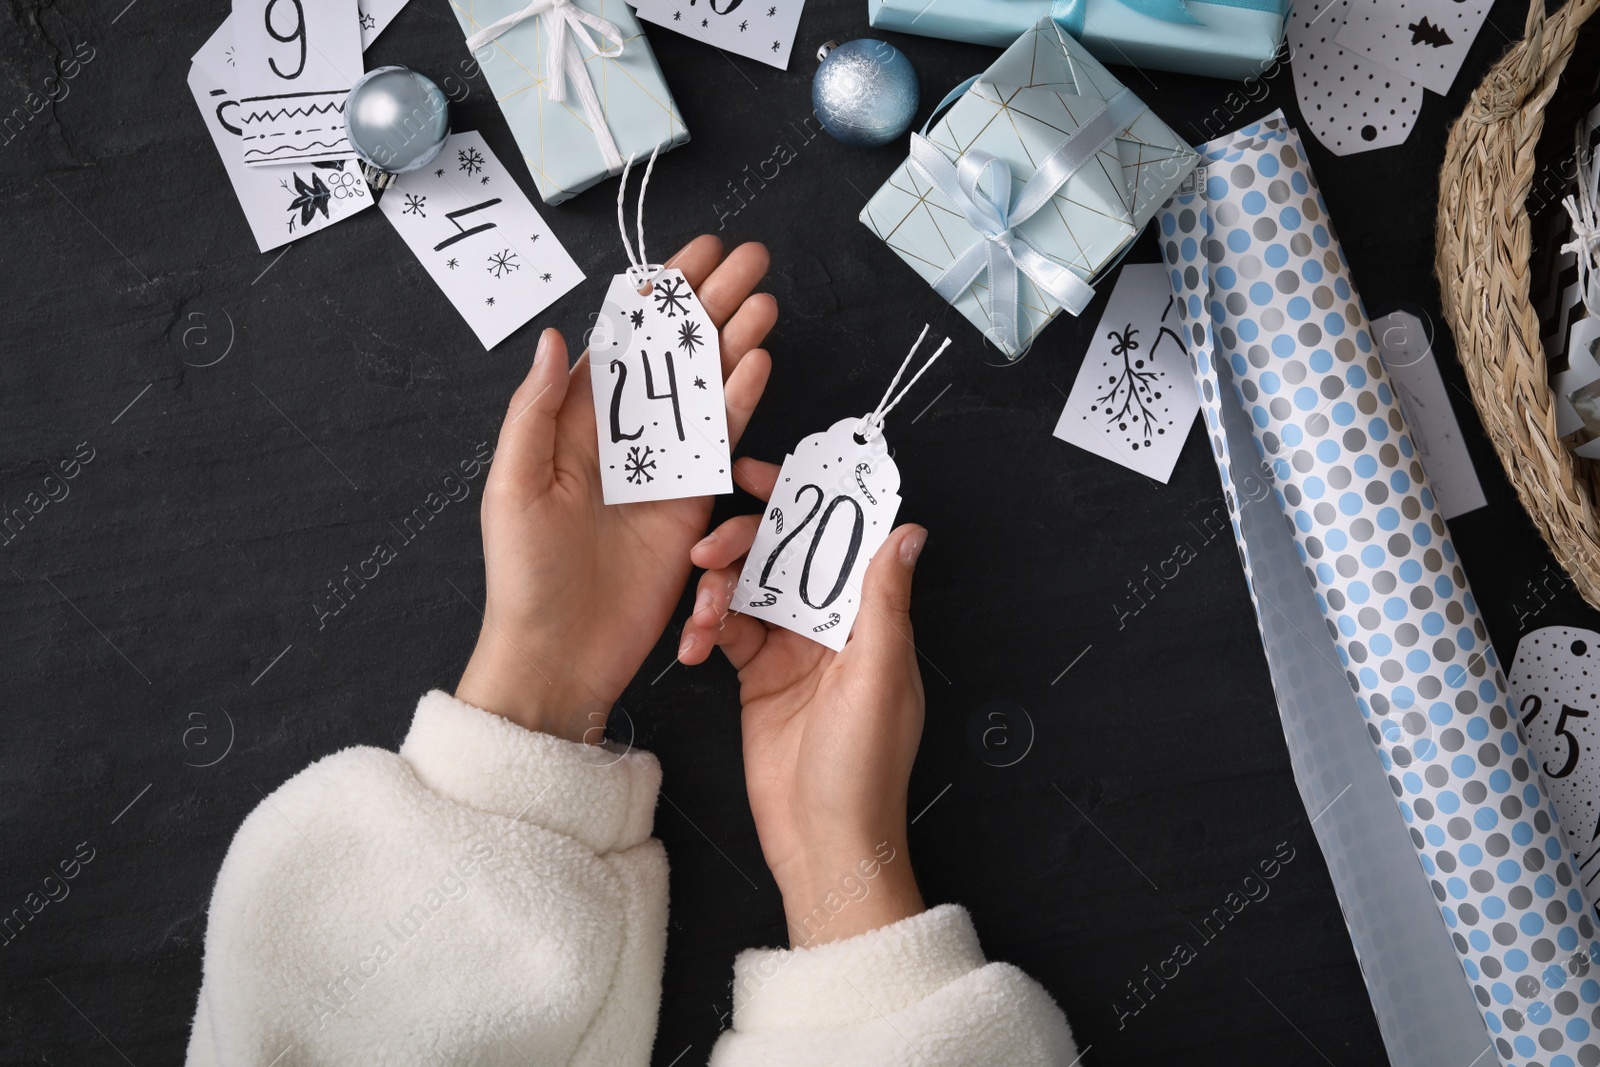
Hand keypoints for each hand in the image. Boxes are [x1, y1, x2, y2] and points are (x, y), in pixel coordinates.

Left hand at [456, 236, 774, 742]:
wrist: (561, 653)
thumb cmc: (525, 573)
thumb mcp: (513, 484)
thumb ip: (536, 409)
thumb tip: (554, 336)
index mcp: (573, 423)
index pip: (622, 340)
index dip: (656, 295)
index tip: (691, 254)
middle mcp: (624, 437)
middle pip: (673, 355)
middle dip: (710, 303)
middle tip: (748, 257)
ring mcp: (662, 468)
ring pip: (705, 388)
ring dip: (734, 341)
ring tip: (764, 296)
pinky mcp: (692, 503)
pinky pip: (721, 442)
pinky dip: (740, 401)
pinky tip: (759, 360)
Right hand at [678, 458, 928, 945]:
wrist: (823, 843)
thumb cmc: (863, 768)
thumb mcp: (878, 676)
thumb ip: (883, 600)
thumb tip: (906, 530)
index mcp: (871, 617)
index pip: (841, 536)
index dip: (807, 498)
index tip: (760, 474)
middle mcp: (832, 625)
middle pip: (786, 554)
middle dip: (745, 543)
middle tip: (709, 552)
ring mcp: (792, 649)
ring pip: (749, 588)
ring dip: (718, 588)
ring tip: (700, 613)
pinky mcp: (756, 676)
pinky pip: (725, 631)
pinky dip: (705, 629)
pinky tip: (693, 644)